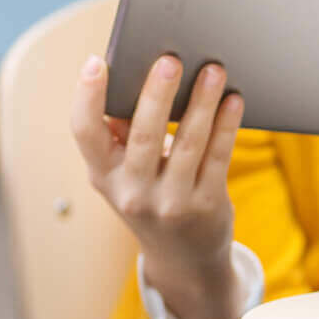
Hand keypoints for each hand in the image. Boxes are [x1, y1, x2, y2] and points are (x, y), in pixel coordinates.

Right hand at [71, 52, 246, 318]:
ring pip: (188, 142)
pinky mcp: (207, 206)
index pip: (85, 132)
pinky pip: (218, 157)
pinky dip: (226, 125)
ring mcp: (171, 203)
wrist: (183, 259)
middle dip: (157, 93)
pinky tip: (233, 102)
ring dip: (202, 102)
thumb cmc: (150, 196)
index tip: (97, 62)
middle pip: (143, 134)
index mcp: (103, 175)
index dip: (87, 97)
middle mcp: (132, 192)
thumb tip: (140, 78)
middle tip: (170, 59)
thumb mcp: (124, 174)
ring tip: (213, 70)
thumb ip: (123, 134)